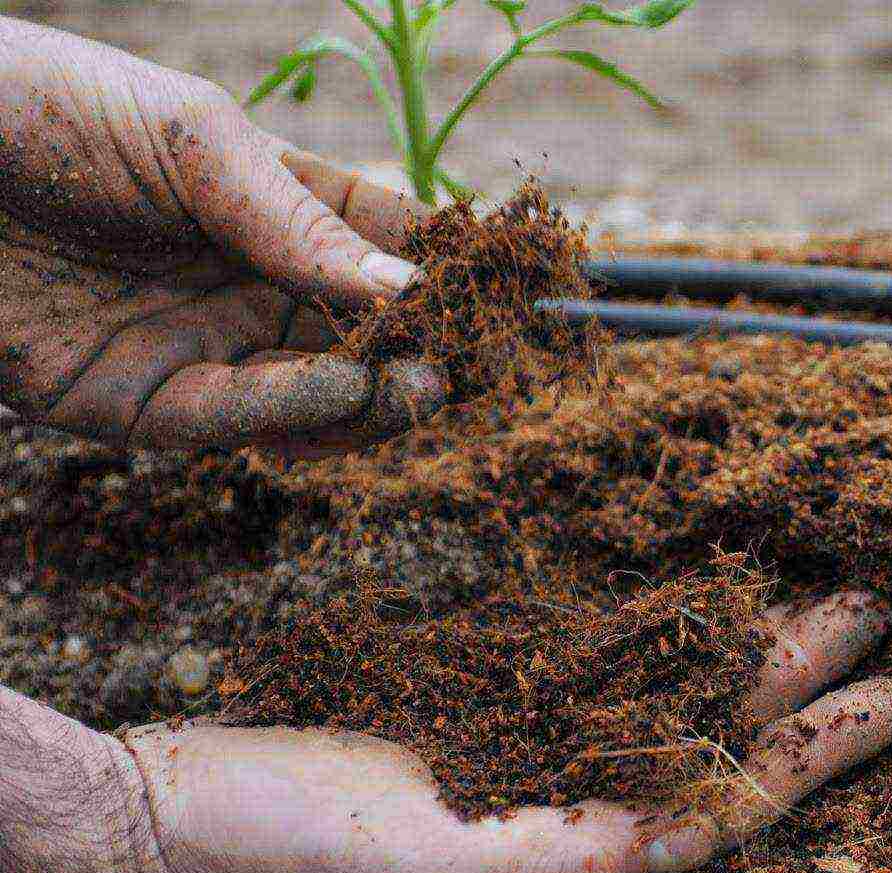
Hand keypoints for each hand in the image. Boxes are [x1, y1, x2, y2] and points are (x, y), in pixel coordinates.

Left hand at [0, 18, 444, 453]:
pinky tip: (342, 393)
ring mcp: (196, 346)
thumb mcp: (194, 141)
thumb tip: (415, 285)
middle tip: (470, 360)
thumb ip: (300, 221)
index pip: (385, 243)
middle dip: (422, 351)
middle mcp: (243, 282)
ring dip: (373, 396)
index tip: (518, 291)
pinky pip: (233, 420)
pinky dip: (293, 414)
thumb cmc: (45, 106)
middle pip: (364, 335)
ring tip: (420, 384)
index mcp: (267, 203)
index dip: (452, 268)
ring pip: (314, 395)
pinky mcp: (135, 403)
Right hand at [117, 592, 891, 872]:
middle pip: (722, 750)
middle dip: (811, 692)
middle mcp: (574, 822)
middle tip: (887, 617)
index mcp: (571, 872)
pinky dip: (666, 642)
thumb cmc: (275, 859)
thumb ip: (528, 866)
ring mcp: (538, 770)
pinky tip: (708, 608)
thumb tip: (647, 848)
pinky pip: (605, 678)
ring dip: (754, 657)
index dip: (814, 758)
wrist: (181, 826)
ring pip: (675, 707)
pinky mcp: (493, 722)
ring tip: (830, 601)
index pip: (726, 811)